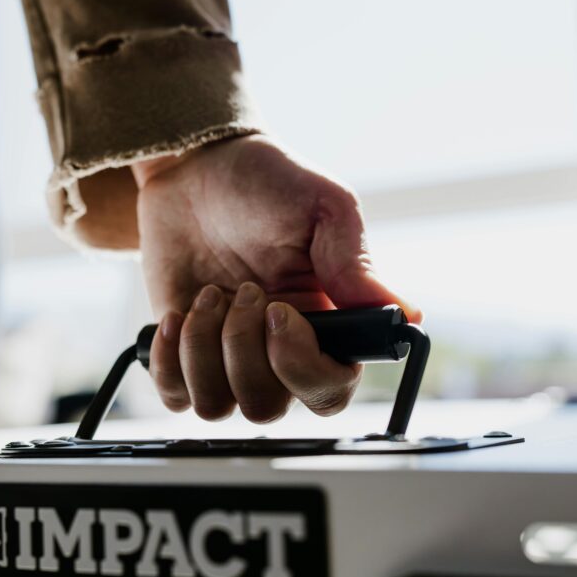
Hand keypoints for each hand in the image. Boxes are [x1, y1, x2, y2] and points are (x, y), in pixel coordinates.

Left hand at [131, 135, 420, 422]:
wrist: (196, 169)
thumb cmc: (266, 183)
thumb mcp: (322, 208)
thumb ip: (355, 264)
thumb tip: (407, 315)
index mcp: (327, 326)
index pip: (330, 390)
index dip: (302, 367)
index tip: (279, 313)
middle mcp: (280, 352)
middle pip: (267, 407)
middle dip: (243, 349)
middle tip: (241, 290)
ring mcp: (230, 358)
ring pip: (218, 407)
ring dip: (204, 351)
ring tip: (209, 295)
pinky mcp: (186, 356)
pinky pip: (175, 396)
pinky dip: (169, 359)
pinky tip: (179, 313)